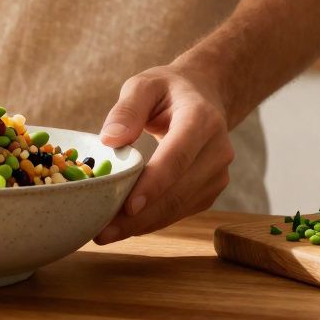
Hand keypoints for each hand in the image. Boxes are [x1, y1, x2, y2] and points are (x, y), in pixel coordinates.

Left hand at [94, 65, 234, 243]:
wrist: (205, 95)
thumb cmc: (168, 90)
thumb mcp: (144, 85)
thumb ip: (127, 108)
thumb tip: (110, 140)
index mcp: (202, 120)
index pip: (178, 158)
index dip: (154, 185)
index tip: (127, 207)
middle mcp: (218, 150)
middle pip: (178, 191)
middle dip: (140, 217)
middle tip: (102, 232)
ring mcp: (218, 174)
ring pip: (179, 207)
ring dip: (143, 225)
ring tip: (105, 234)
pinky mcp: (210, 190)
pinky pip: (180, 211)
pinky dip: (152, 221)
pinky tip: (124, 226)